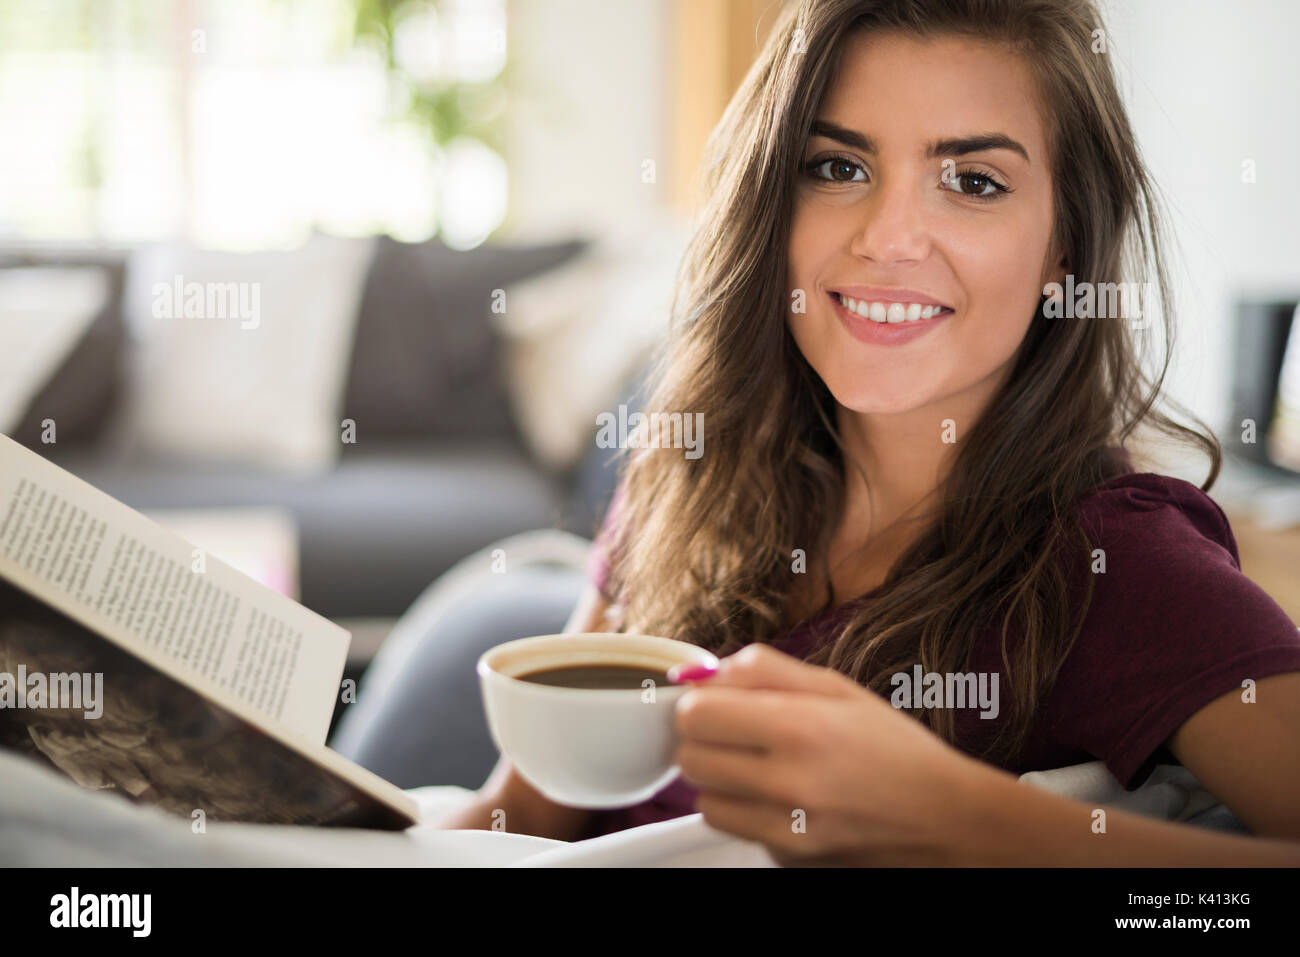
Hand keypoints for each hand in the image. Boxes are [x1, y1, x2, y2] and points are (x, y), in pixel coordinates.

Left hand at [672, 643, 984, 865]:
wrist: (943, 817)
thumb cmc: (894, 748)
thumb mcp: (837, 686)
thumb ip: (763, 669)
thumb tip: (704, 672)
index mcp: (800, 727)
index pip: (695, 715)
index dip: (701, 702)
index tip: (717, 702)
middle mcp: (789, 784)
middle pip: (690, 758)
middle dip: (705, 740)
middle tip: (737, 732)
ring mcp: (786, 830)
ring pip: (705, 800)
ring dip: (721, 780)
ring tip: (760, 766)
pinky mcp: (787, 858)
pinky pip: (737, 829)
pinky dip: (748, 812)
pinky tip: (784, 798)